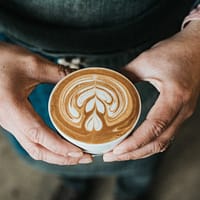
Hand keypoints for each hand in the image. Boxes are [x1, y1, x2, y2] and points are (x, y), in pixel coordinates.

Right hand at [0, 42, 91, 164]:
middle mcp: (11, 122)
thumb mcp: (33, 63)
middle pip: (38, 150)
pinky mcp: (15, 122)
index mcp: (13, 109)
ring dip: (57, 155)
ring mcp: (12, 124)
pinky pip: (33, 142)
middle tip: (85, 158)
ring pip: (35, 149)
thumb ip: (58, 72)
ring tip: (77, 155)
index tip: (79, 152)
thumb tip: (80, 78)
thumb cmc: (3, 60)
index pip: (38, 135)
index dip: (60, 147)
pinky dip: (50, 148)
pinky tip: (62, 144)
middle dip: (63, 158)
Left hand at [103, 21, 199, 161]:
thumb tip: (106, 84)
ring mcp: (183, 113)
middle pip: (158, 142)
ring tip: (120, 154)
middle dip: (133, 153)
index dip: (135, 142)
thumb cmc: (175, 52)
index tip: (116, 150)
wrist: (197, 47)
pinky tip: (136, 144)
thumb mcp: (146, 61)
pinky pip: (166, 135)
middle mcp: (182, 110)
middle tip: (111, 156)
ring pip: (163, 142)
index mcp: (175, 96)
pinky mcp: (180, 113)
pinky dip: (149, 144)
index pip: (155, 127)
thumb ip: (124, 74)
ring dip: (141, 151)